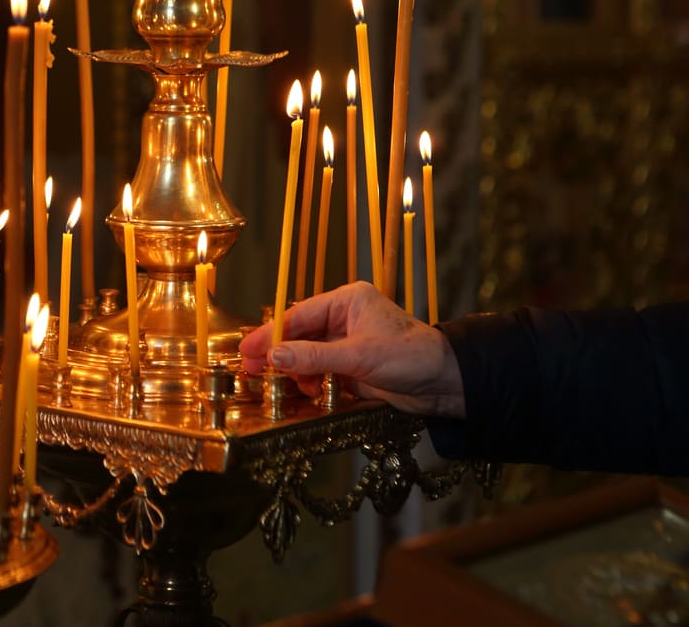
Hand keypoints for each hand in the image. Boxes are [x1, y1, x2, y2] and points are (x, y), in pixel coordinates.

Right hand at [239, 282, 464, 417]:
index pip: (298, 315)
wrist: (445, 384)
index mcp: (347, 301)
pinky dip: (310, 383)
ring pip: (306, 356)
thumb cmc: (412, 357)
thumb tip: (275, 356)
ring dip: (296, 372)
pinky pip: (319, 372)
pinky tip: (308, 392)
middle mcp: (344, 319)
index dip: (271, 334)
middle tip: (250, 370)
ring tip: (293, 387)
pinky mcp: (350, 367)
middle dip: (278, 354)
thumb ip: (314, 357)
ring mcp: (346, 344)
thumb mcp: (359, 356)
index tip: (248, 349)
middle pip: (298, 335)